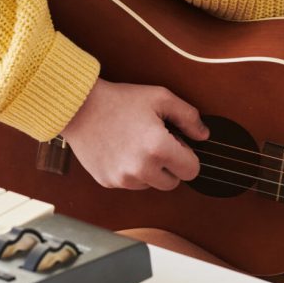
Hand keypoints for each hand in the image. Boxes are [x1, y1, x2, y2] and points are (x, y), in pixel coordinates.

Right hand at [61, 78, 208, 190]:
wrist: (80, 107)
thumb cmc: (120, 100)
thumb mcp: (160, 98)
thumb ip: (188, 116)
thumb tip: (203, 135)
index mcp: (158, 148)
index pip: (192, 170)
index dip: (188, 156)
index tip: (178, 145)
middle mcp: (141, 169)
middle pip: (173, 183)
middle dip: (170, 166)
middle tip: (156, 143)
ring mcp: (123, 179)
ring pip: (151, 184)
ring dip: (150, 170)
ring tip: (136, 144)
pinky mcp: (108, 182)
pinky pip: (130, 183)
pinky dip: (130, 171)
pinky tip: (122, 149)